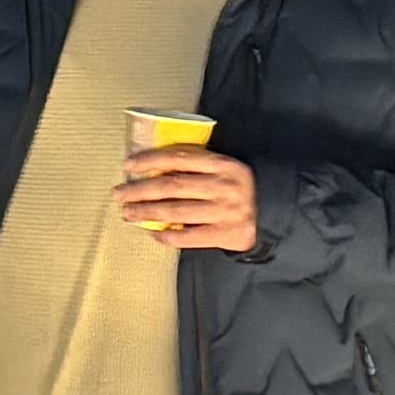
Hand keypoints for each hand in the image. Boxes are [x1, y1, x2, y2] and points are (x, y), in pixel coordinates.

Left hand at [114, 148, 261, 253]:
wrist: (275, 213)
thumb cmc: (240, 188)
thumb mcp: (226, 169)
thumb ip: (199, 165)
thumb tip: (153, 167)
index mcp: (223, 165)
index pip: (181, 157)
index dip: (152, 160)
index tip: (129, 165)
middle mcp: (224, 186)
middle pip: (172, 186)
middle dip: (140, 190)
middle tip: (119, 194)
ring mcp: (226, 212)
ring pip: (177, 212)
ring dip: (147, 213)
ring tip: (127, 213)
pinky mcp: (227, 234)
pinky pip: (190, 237)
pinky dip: (169, 237)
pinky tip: (153, 234)